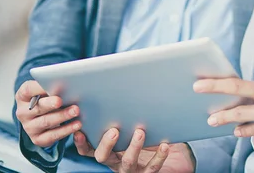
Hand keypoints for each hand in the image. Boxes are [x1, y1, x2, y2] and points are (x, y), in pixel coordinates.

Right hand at [15, 80, 80, 146]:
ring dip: (62, 116)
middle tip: (61, 101)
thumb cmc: (46, 97)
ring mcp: (29, 127)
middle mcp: (23, 112)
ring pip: (46, 122)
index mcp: (23, 96)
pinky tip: (76, 125)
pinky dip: (66, 130)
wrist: (41, 116)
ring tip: (75, 111)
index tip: (50, 85)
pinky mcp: (38, 139)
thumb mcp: (45, 89)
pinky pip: (52, 136)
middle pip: (37, 107)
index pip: (28, 89)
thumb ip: (52, 86)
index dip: (39, 88)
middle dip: (50, 104)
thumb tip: (67, 83)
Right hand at [74, 128, 194, 172]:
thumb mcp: (136, 126)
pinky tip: (164, 145)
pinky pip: (152, 167)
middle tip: (114, 130)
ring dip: (133, 146)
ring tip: (140, 132)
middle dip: (106, 144)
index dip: (82, 143)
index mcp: (111, 150)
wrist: (174, 158)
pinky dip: (158, 156)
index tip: (79, 130)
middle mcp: (117, 161)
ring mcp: (132, 169)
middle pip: (103, 156)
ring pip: (128, 161)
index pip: (90, 149)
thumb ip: (128, 116)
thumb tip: (123, 90)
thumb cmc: (152, 137)